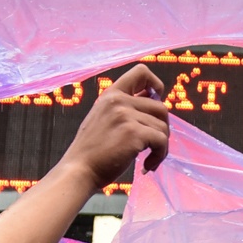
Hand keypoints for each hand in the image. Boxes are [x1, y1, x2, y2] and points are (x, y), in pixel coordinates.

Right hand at [60, 64, 171, 187]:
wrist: (79, 170)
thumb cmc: (92, 152)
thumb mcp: (104, 119)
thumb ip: (123, 109)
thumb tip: (154, 103)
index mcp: (111, 94)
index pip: (141, 72)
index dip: (155, 85)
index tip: (155, 103)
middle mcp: (119, 100)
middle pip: (161, 107)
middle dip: (162, 129)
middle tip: (152, 147)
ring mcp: (126, 115)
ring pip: (163, 127)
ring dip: (161, 147)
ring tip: (147, 160)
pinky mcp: (134, 133)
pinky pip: (162, 141)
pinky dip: (159, 156)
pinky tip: (146, 166)